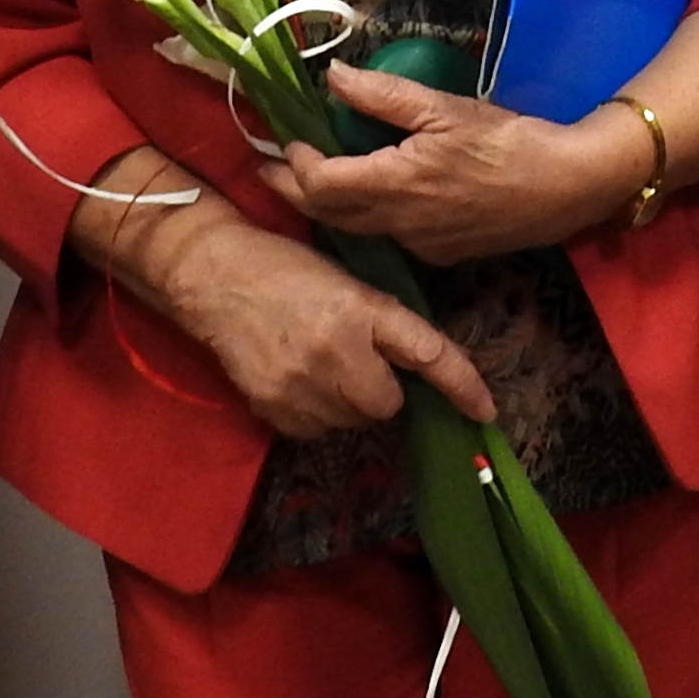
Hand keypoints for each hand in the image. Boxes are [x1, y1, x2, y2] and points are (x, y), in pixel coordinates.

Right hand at [75, 148, 496, 435]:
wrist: (213, 274)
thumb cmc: (287, 267)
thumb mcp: (346, 279)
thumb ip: (382, 322)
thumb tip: (418, 369)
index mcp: (362, 308)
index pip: (427, 354)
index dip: (462, 386)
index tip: (485, 411)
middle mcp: (337, 350)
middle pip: (388, 404)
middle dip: (382, 389)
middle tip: (358, 360)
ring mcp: (302, 384)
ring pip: (352, 421)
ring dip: (347, 401)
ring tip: (320, 363)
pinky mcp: (274, 407)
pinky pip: (317, 430)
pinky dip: (315, 412)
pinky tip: (297, 378)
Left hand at [266, 63, 641, 264]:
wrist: (566, 188)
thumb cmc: (507, 141)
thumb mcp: (445, 108)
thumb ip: (384, 96)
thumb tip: (332, 77)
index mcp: (394, 185)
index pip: (319, 184)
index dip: (294, 162)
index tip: (287, 136)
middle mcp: (397, 225)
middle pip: (326, 214)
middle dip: (293, 190)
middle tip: (270, 168)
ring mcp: (418, 246)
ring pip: (355, 229)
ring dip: (327, 205)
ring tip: (311, 179)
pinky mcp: (440, 254)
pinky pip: (388, 237)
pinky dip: (365, 216)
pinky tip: (373, 195)